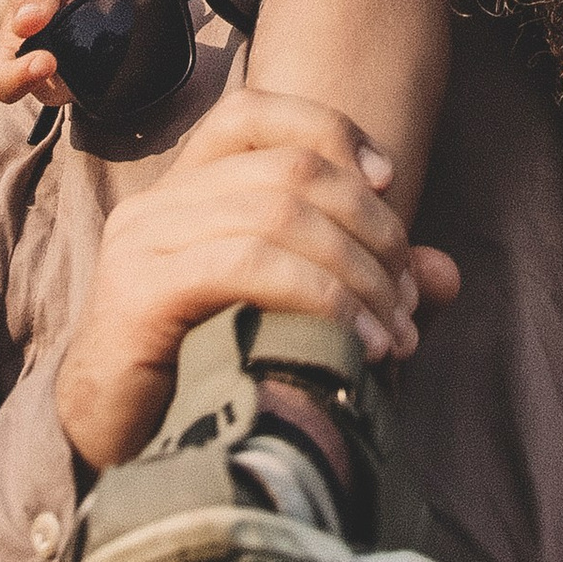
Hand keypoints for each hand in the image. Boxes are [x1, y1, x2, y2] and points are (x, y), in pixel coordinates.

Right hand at [0, 0, 154, 107]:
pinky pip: (123, 79)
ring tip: (105, 17)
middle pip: (52, 92)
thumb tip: (26, 23)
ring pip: (90, 88)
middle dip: (65, 73)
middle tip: (82, 37)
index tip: (44, 60)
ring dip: (99, 62)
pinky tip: (127, 26)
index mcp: (16, 50)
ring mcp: (82, 74)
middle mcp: (47, 70)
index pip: (3, 82)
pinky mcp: (115, 72)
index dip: (17, 79)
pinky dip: (129, 58)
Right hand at [56, 90, 461, 469]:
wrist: (116, 450)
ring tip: (394, 336)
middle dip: (371, 229)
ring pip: (278, 213)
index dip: (332, 130)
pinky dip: (320, 297)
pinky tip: (358, 345)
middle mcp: (158, 203)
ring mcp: (143, 242)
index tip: (389, 184)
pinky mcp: (141, 291)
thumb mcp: (301, 321)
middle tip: (407, 300)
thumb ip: (371, 289)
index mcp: (187, 192)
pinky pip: (246, 263)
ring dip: (357, 273)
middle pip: (289, 169)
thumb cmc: (207, 381)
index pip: (254, 111)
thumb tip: (447, 274)